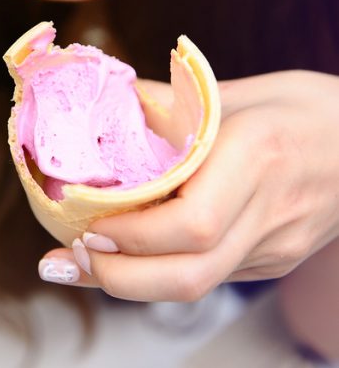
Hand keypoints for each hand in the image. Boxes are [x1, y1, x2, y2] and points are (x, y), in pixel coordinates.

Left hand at [40, 72, 338, 300]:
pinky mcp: (274, 258)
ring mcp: (275, 244)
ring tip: (81, 261)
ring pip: (197, 285)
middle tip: (68, 257)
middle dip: (117, 277)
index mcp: (259, 156)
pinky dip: (159, 271)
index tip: (85, 223)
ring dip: (130, 281)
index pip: (191, 222)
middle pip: (189, 274)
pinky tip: (128, 255)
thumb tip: (110, 104)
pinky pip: (209, 275)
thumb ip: (176, 102)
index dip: (130, 235)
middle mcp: (269, 212)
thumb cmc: (307, 107)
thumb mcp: (241, 90)